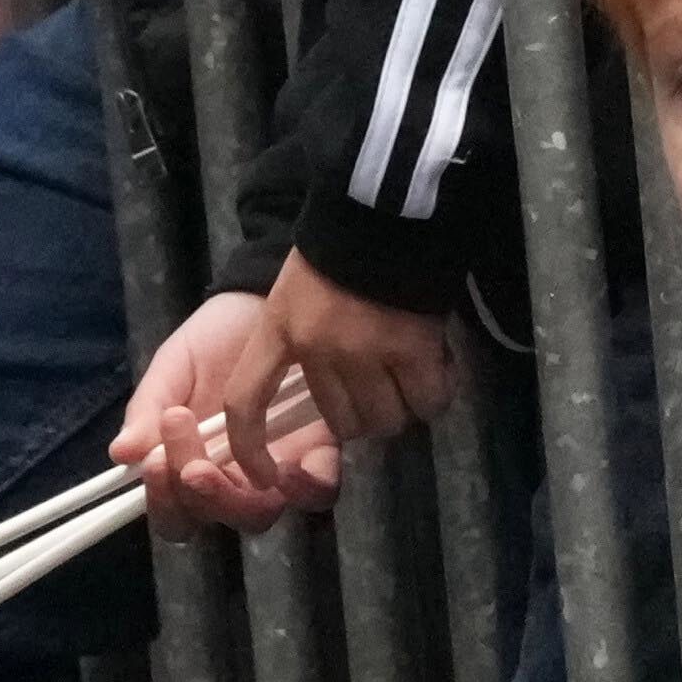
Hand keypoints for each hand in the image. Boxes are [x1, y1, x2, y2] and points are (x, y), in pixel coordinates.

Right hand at [118, 284, 350, 529]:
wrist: (264, 303)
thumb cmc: (212, 340)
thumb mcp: (173, 366)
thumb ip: (149, 408)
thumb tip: (120, 453)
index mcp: (188, 466)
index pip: (172, 514)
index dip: (162, 502)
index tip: (154, 462)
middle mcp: (231, 480)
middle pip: (213, 519)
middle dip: (199, 496)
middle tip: (193, 462)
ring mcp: (275, 472)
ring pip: (259, 516)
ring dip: (242, 500)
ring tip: (233, 462)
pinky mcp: (318, 454)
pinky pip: (318, 490)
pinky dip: (305, 487)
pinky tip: (290, 466)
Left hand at [261, 253, 458, 479]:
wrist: (387, 205)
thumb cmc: (338, 247)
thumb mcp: (294, 292)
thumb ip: (298, 344)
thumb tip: (323, 401)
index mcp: (277, 329)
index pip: (246, 403)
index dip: (249, 449)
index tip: (264, 477)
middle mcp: (317, 348)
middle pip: (339, 421)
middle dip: (359, 415)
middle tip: (376, 385)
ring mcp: (365, 350)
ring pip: (382, 420)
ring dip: (398, 407)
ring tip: (407, 375)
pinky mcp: (412, 347)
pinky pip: (425, 402)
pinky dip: (433, 394)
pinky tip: (435, 369)